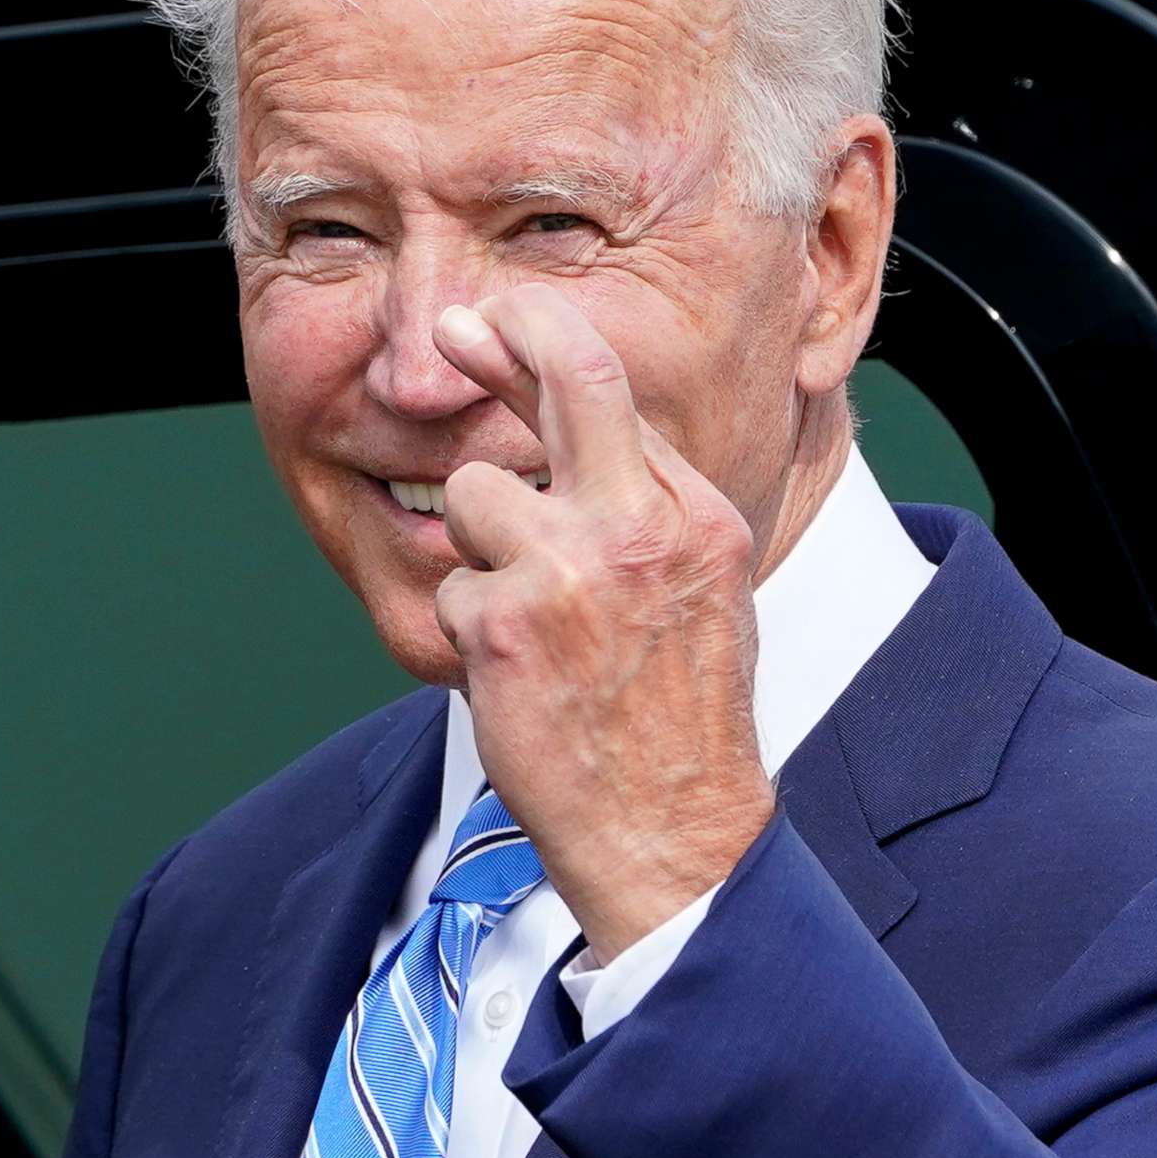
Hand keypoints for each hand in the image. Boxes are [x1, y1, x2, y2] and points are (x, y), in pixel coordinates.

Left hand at [430, 285, 774, 964]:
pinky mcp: (505, 624)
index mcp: (694, 517)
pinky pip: (452, 591)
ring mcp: (571, 569)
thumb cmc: (681, 725)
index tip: (502, 323)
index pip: (615, 392)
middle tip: (456, 324)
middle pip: (567, 377)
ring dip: (478, 552)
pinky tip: (516, 682)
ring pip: (477, 494)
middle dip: (504, 336)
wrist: (675, 835)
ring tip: (525, 624)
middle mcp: (639, 526)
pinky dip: (469, 635)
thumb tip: (575, 439)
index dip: (545, 346)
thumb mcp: (704, 595)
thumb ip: (650, 512)